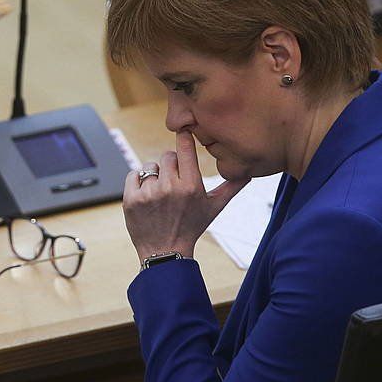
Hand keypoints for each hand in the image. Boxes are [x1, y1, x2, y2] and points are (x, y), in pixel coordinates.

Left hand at [122, 130, 248, 260]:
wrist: (165, 251)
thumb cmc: (192, 227)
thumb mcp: (214, 208)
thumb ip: (231, 187)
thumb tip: (249, 172)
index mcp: (191, 186)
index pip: (185, 148)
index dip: (184, 137)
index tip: (184, 130)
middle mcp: (170, 188)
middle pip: (167, 156)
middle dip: (170, 166)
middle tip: (174, 184)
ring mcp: (149, 194)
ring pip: (150, 166)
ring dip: (154, 177)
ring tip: (161, 196)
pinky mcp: (131, 199)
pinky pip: (133, 175)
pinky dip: (138, 183)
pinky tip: (147, 197)